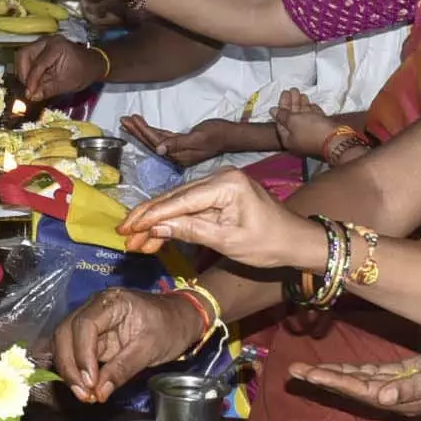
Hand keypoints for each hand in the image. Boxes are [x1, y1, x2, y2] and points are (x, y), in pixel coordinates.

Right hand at [16, 35, 108, 103]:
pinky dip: (28, 70)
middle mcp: (46, 41)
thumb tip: (31, 96)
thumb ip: (48, 89)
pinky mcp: (40, 48)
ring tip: (30, 85)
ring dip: (24, 72)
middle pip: (24, 55)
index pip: (37, 64)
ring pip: (23, 56)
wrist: (92, 63)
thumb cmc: (82, 72)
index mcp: (56, 47)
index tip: (29, 94)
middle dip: (23, 73)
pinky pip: (28, 57)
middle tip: (28, 89)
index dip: (31, 81)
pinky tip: (33, 80)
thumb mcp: (66, 84)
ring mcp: (42, 43)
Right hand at [53, 286, 210, 403]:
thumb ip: (123, 369)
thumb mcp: (151, 348)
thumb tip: (99, 393)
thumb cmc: (170, 327)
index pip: (84, 324)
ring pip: (63, 343)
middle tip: (84, 394)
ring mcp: (90, 322)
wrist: (180, 319)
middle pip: (65, 332)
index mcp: (111, 302)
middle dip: (70, 366)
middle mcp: (94, 308)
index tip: (91, 382)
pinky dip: (74, 370)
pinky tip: (82, 387)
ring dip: (69, 370)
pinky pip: (73, 351)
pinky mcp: (91, 337)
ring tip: (84, 394)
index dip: (82, 354)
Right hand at [116, 168, 316, 267]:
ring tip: (135, 242)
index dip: (150, 216)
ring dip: (156, 222)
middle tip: (124, 237)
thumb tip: (156, 228)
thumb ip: (191, 231)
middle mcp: (219, 176)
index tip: (126, 229)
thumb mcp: (228, 241)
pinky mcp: (219, 193)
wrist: (295, 241)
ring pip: (178, 202)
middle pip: (174, 198)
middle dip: (147, 219)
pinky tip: (156, 236)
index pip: (179, 200)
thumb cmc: (268, 244)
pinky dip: (173, 221)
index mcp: (225, 184)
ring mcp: (219, 183)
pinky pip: (189, 206)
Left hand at [120, 114, 239, 165]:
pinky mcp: (181, 143)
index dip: (142, 132)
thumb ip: (178, 144)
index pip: (156, 143)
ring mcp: (178, 149)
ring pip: (155, 139)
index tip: (131, 120)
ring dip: (141, 130)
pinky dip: (152, 131)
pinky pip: (162, 137)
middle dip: (136, 131)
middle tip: (123, 120)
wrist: (230, 135)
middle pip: (151, 142)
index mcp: (178, 155)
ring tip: (128, 121)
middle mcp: (175, 154)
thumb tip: (159, 150)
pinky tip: (144, 126)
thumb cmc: (217, 135)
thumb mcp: (198, 138)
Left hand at [271, 90, 346, 157]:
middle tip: (294, 89)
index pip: (281, 120)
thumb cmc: (312, 130)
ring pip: (304, 118)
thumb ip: (283, 115)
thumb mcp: (293, 121)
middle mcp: (298, 139)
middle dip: (293, 103)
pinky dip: (312, 112)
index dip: (282, 106)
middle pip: (293, 119)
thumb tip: (272, 111)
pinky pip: (314, 121)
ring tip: (303, 94)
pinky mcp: (322, 133)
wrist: (337, 140)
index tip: (285, 93)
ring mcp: (311, 136)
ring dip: (302, 105)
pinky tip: (312, 105)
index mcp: (288, 139)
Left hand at [289, 350, 420, 418]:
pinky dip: (350, 368)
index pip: (359, 392)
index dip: (334, 382)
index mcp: (399, 401)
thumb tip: (382, 397)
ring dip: (331, 374)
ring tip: (304, 369)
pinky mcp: (399, 375)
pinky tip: (334, 366)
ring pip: (356, 380)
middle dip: (322, 379)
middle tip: (293, 372)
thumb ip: (412, 389)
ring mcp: (394, 386)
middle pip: (350, 387)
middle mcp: (391, 397)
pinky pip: (369, 373)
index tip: (311, 375)